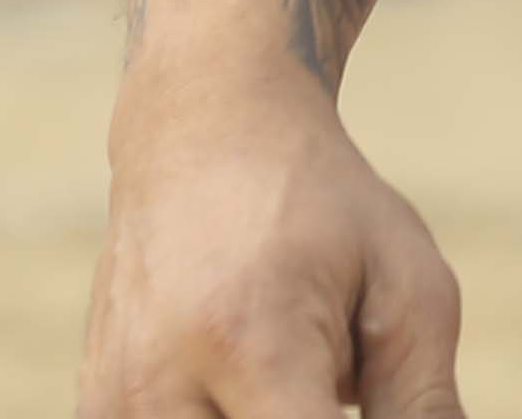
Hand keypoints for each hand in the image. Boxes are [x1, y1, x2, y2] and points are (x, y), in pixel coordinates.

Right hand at [80, 63, 469, 417]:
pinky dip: (227, 407)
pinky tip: (246, 368)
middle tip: (332, 361)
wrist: (200, 130)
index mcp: (251, 346)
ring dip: (272, 410)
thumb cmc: (321, 207)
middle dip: (311, 412)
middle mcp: (161, 388)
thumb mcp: (406, 287)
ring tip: (290, 364)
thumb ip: (423, 407)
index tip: (365, 393)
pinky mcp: (97, 409)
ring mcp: (115, 404)